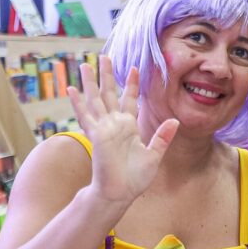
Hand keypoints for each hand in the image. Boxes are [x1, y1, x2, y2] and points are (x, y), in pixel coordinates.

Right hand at [67, 56, 177, 204]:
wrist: (121, 192)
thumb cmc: (136, 177)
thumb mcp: (154, 154)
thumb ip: (163, 137)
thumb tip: (176, 120)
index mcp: (128, 127)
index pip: (130, 100)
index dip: (132, 85)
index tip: (135, 68)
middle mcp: (114, 124)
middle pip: (109, 94)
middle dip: (107, 75)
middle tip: (104, 56)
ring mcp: (103, 129)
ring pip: (95, 100)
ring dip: (90, 83)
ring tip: (86, 64)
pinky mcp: (95, 136)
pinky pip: (85, 116)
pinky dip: (78, 103)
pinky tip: (72, 88)